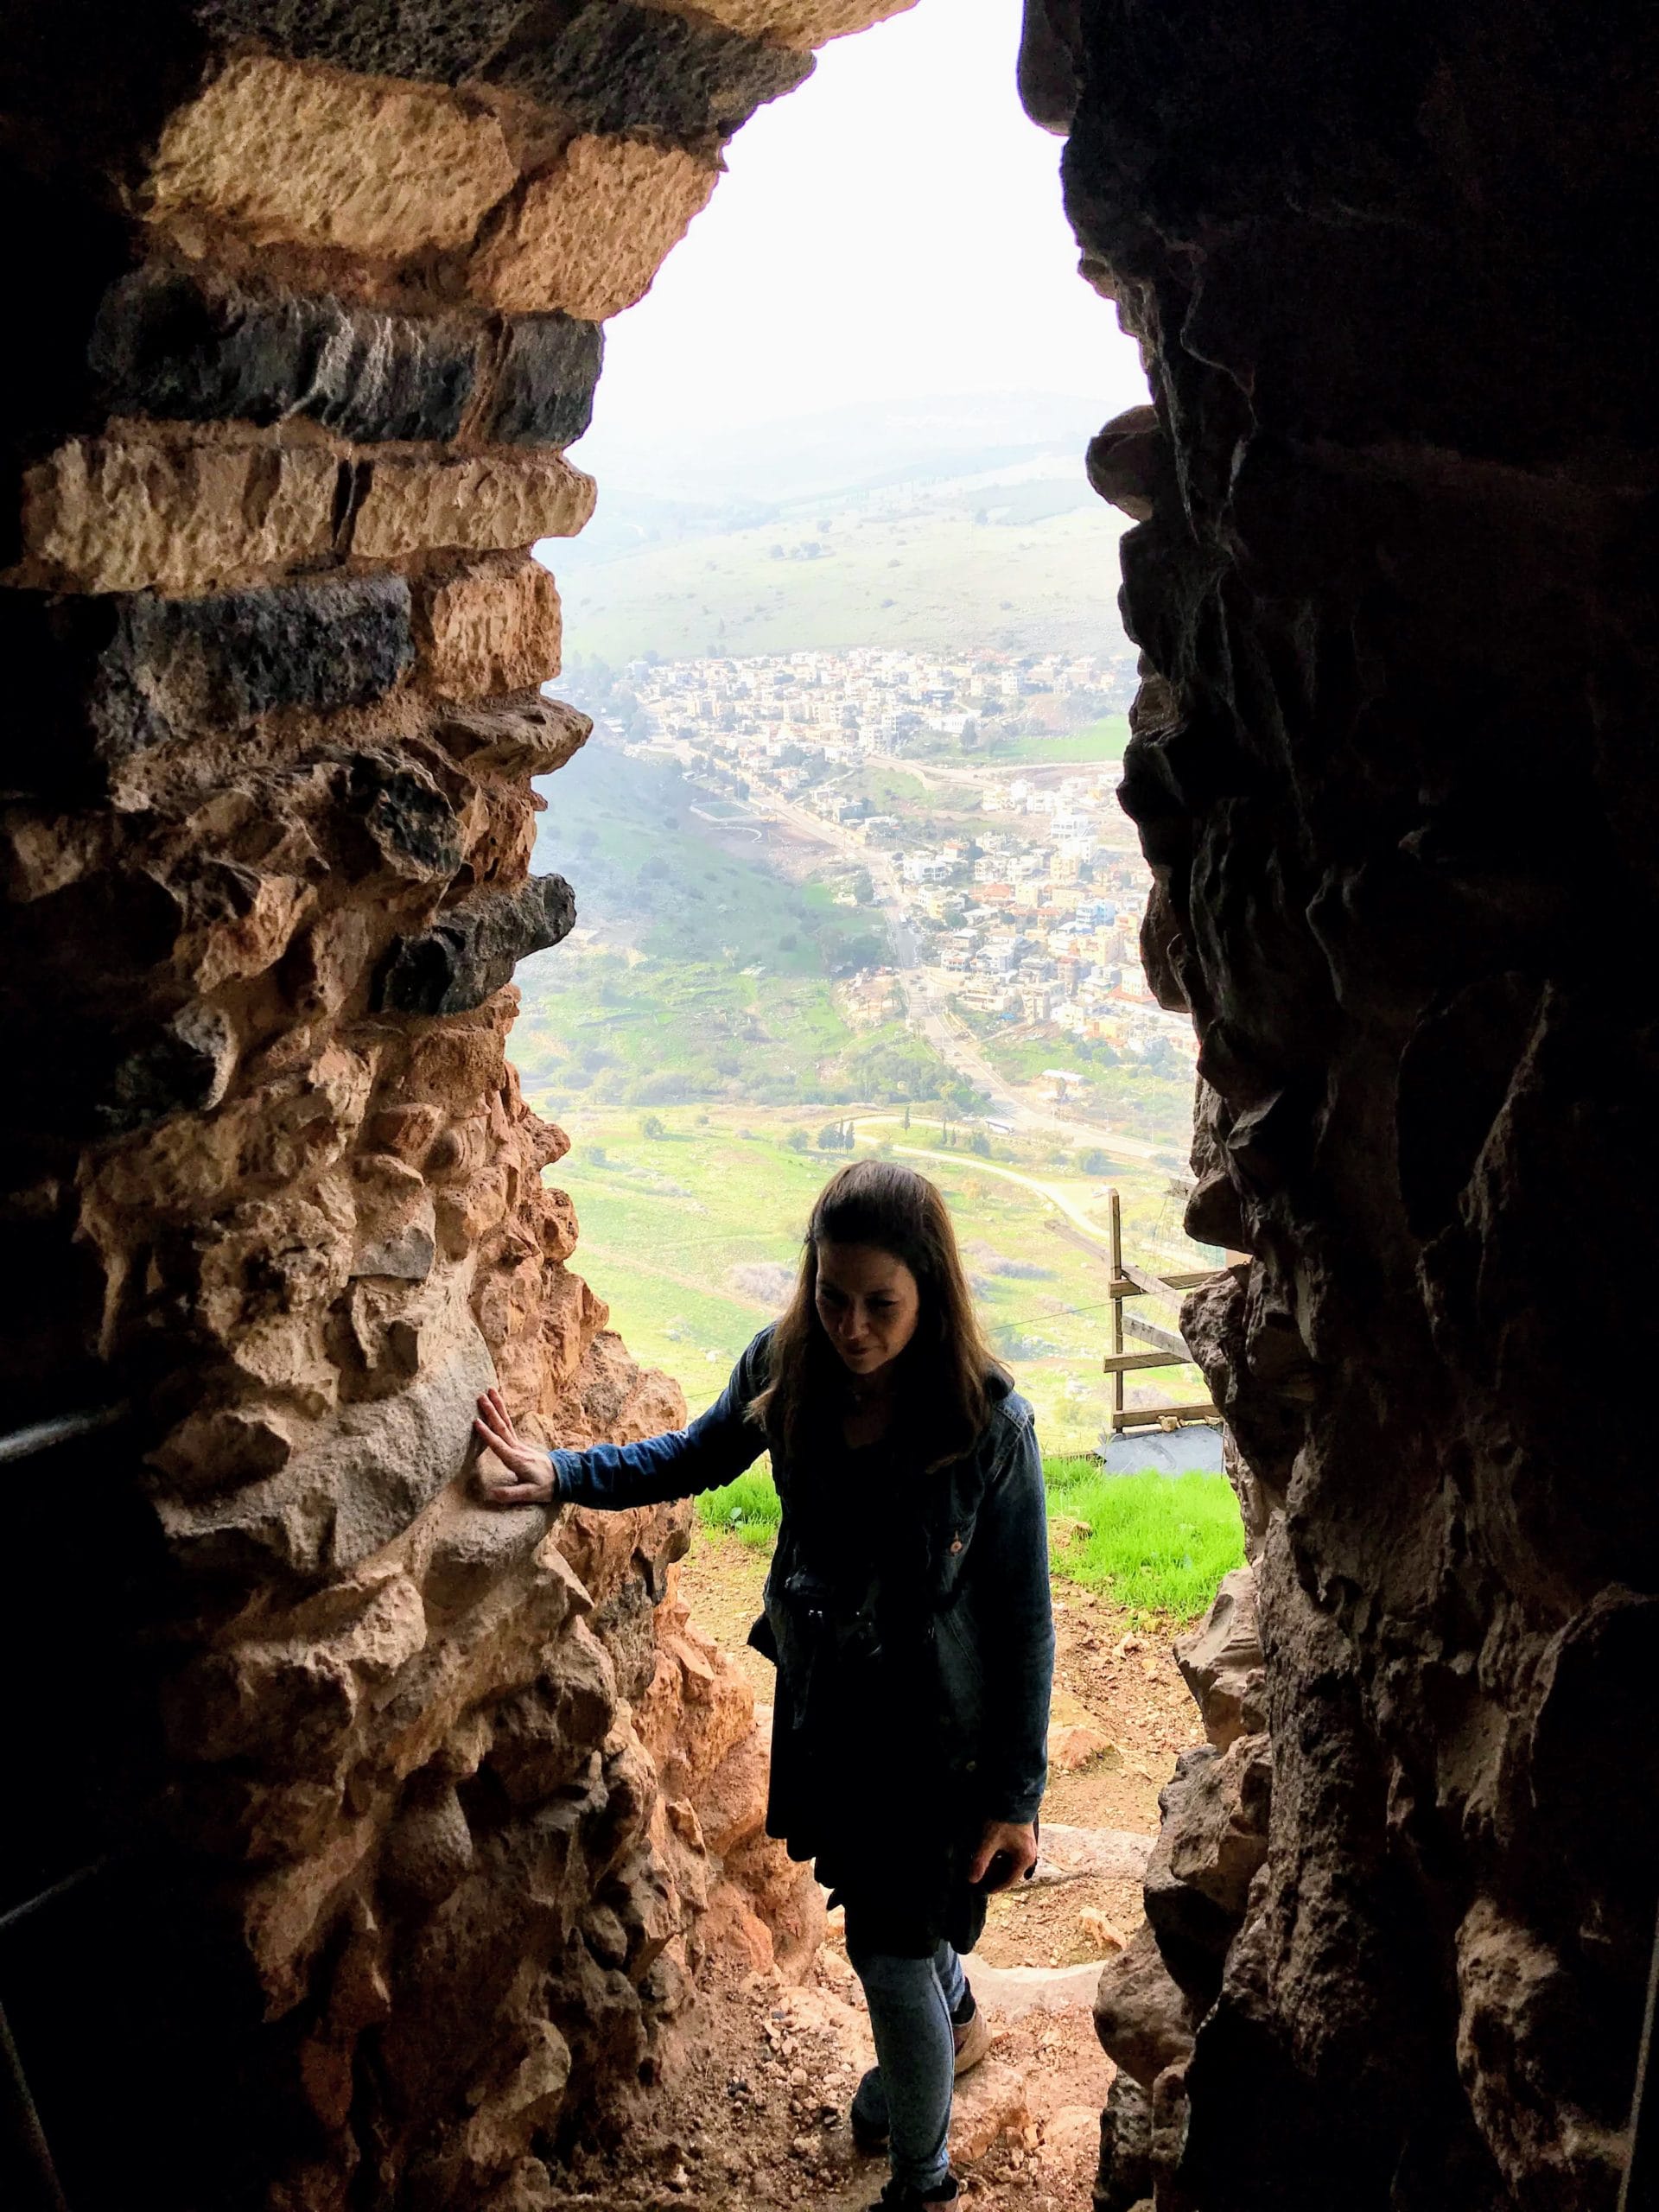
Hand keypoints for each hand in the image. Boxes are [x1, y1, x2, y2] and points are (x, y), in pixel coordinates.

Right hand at [473, 1389, 557, 1506]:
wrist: (562, 1478)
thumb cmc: (546, 1487)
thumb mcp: (530, 1494)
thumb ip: (511, 1494)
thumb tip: (491, 1494)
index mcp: (516, 1460)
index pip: (499, 1445)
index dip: (487, 1434)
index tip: (476, 1421)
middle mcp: (517, 1449)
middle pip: (502, 1427)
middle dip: (491, 1411)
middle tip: (481, 1396)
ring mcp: (519, 1445)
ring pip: (506, 1423)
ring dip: (498, 1407)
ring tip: (490, 1391)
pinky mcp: (519, 1445)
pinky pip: (508, 1426)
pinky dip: (502, 1415)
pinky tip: (497, 1407)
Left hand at [968, 1818, 1038, 1892]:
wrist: (1014, 1796)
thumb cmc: (1003, 1819)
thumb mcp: (989, 1841)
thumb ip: (981, 1861)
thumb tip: (972, 1879)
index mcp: (1024, 1859)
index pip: (1008, 1881)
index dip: (994, 1886)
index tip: (982, 1889)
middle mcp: (1029, 1855)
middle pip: (1010, 1872)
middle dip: (994, 1875)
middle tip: (979, 1877)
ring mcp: (1028, 1846)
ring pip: (1010, 1862)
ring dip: (996, 1865)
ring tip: (982, 1865)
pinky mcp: (1024, 1838)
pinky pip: (1012, 1853)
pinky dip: (1001, 1856)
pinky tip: (990, 1852)